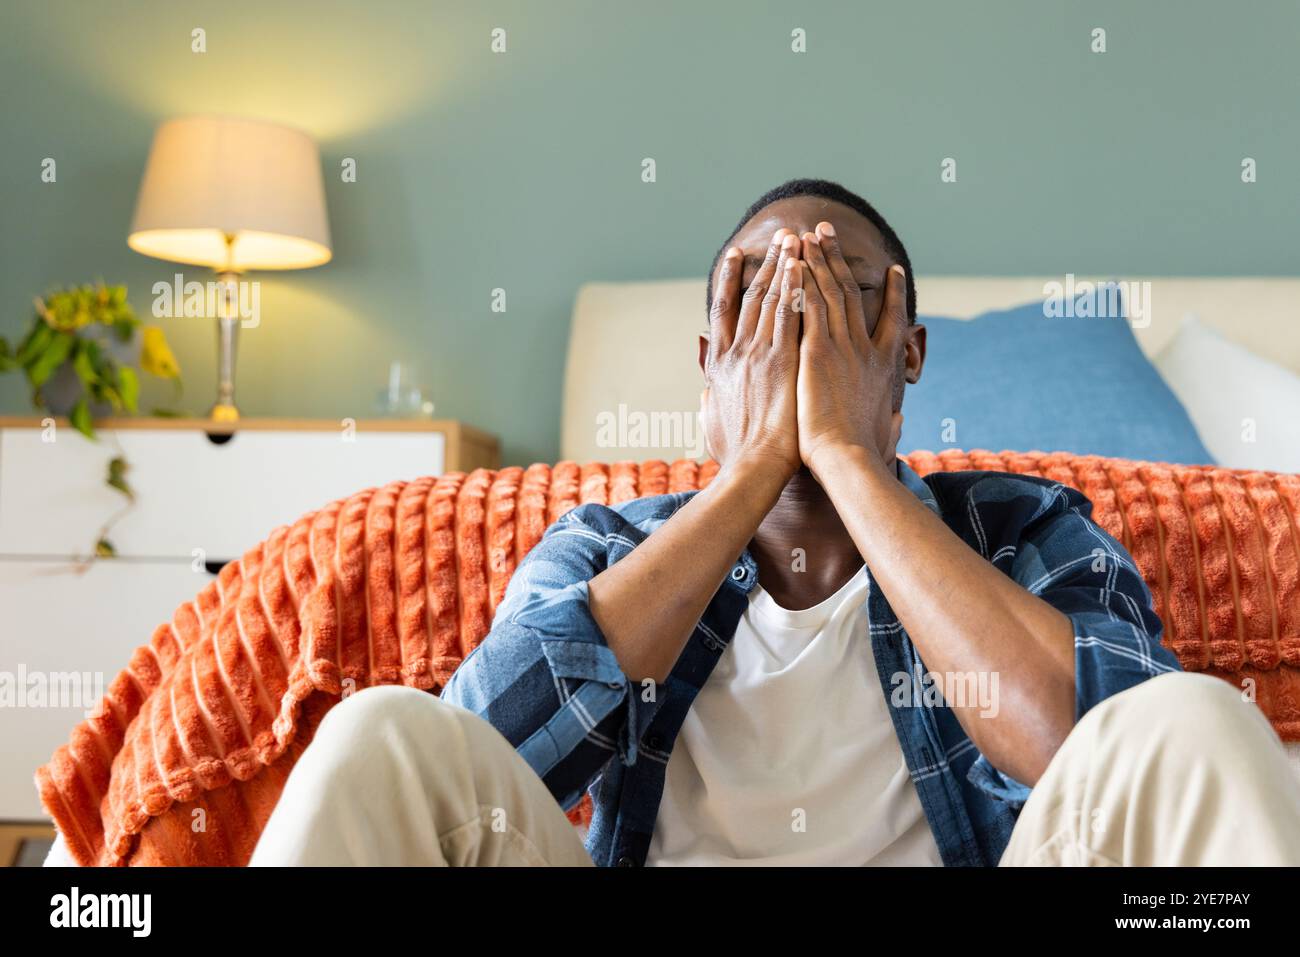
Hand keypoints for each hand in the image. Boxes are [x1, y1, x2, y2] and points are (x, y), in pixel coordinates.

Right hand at [702, 229, 802, 479]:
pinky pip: (792, 316)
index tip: (736, 256)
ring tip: (797, 239)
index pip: (723, 310)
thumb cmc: (735, 455)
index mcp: (719, 364)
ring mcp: (760, 354)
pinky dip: (797, 289)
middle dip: (768, 262)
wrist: (753, 468)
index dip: (728, 278)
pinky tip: (805, 267)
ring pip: (773, 299)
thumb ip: (710, 399)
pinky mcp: (784, 361)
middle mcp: (737, 352)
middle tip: (782, 236)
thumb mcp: (712, 422)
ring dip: (785, 266)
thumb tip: (706, 390)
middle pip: (752, 295)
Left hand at [796, 223, 906, 479]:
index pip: (892, 321)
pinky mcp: (817, 351)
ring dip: (819, 259)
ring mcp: (842, 347)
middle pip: (852, 293)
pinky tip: (794, 260)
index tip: (895, 271)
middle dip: (838, 259)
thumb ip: (890, 424)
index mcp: (884, 367)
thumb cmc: (864, 458)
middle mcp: (866, 349)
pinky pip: (809, 307)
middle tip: (828, 231)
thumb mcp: (884, 436)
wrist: (847, 461)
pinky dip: (803, 281)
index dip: (894, 293)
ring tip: (809, 233)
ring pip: (829, 292)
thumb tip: (898, 422)